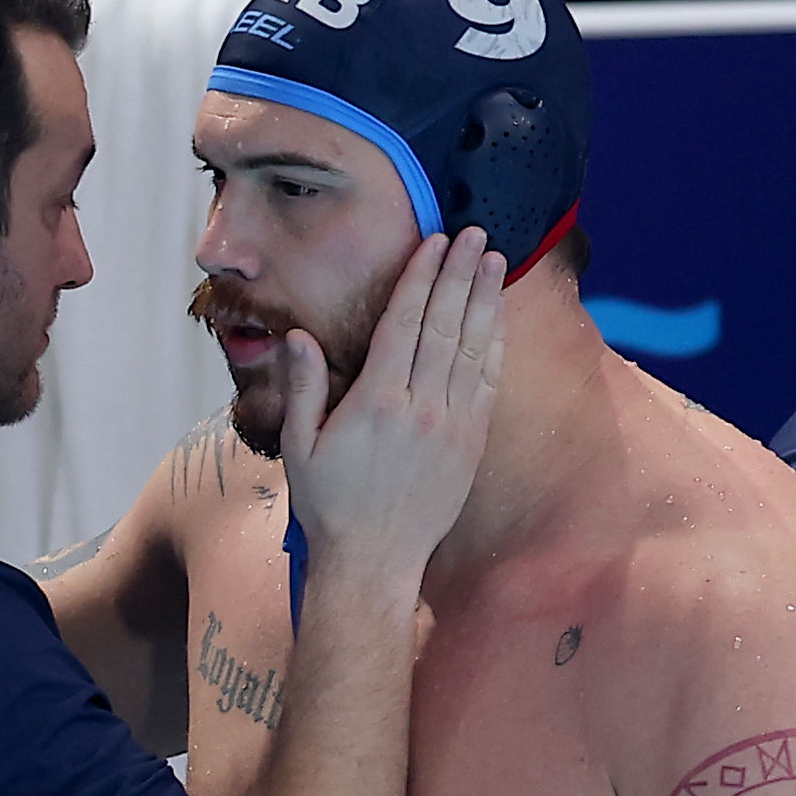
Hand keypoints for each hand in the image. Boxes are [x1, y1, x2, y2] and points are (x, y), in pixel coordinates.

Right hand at [279, 228, 506, 582]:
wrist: (374, 561)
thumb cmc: (329, 505)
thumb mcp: (299, 446)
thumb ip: (302, 387)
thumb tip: (298, 337)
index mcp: (376, 401)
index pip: (404, 322)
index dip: (422, 276)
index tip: (435, 241)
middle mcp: (421, 407)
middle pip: (445, 324)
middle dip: (460, 273)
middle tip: (475, 234)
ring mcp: (452, 425)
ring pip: (473, 348)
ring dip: (485, 299)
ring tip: (495, 260)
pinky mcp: (471, 444)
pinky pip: (487, 383)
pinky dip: (494, 344)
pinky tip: (497, 318)